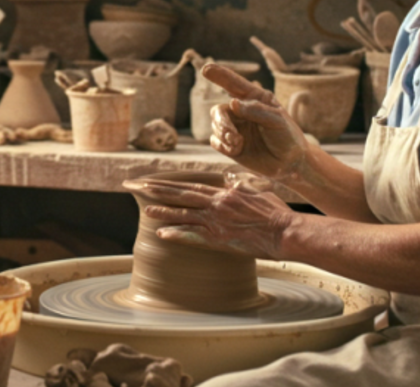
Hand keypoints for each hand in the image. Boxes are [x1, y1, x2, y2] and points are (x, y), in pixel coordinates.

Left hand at [133, 175, 295, 259]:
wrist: (285, 232)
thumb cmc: (275, 213)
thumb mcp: (257, 192)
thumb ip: (240, 185)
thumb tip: (230, 178)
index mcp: (223, 193)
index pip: (189, 186)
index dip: (167, 183)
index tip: (149, 181)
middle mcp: (216, 204)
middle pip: (179, 195)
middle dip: (154, 190)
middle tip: (134, 186)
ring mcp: (216, 221)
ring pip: (183, 214)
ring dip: (162, 212)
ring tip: (144, 209)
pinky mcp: (220, 239)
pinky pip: (193, 236)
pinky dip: (177, 234)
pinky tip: (162, 234)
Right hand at [203, 64, 309, 180]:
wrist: (291, 163)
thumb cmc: (288, 136)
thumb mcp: (277, 120)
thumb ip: (256, 111)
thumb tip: (232, 103)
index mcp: (254, 99)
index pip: (234, 84)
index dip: (220, 75)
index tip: (206, 69)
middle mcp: (241, 111)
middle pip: (219, 110)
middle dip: (221, 122)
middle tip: (231, 134)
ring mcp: (235, 128)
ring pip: (215, 126)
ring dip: (223, 134)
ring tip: (238, 143)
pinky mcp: (231, 145)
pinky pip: (215, 142)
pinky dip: (222, 145)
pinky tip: (236, 149)